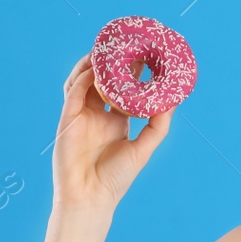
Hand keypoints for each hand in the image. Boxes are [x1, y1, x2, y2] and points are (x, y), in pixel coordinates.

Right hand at [50, 52, 171, 213]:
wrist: (90, 198)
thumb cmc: (116, 178)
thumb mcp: (143, 149)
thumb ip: (157, 126)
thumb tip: (172, 102)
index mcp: (115, 120)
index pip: (123, 89)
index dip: (132, 72)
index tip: (146, 55)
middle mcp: (97, 114)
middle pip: (103, 80)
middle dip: (113, 61)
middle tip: (127, 43)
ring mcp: (81, 115)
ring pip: (84, 81)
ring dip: (93, 64)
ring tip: (106, 49)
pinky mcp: (68, 119)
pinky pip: (73, 93)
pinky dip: (82, 79)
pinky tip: (93, 69)